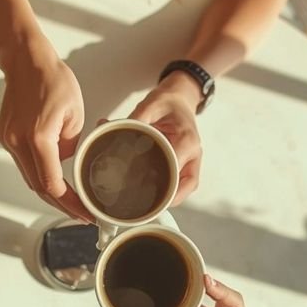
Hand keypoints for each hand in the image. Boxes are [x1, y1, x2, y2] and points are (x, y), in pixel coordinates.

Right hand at [0, 43, 92, 221]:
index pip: (52, 183)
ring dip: (48, 192)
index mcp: (39, 137)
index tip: (84, 210)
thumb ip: (70, 145)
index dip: (69, 202)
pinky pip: (23, 163)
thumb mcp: (76, 113)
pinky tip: (53, 179)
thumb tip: (64, 161)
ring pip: (29, 177)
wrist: (25, 61)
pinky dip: (38, 174)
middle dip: (60, 205)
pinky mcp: (5, 136)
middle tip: (80, 214)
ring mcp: (8, 140)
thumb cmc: (52, 79)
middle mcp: (18, 142)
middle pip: (38, 187)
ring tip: (70, 201)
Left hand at [130, 79, 201, 204]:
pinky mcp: (187, 165)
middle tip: (142, 206)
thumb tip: (113, 131)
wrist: (181, 98)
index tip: (140, 186)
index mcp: (186, 139)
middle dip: (164, 198)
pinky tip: (153, 198)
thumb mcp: (151, 104)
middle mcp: (193, 153)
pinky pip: (182, 186)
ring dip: (168, 199)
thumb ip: (135, 118)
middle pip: (183, 186)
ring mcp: (192, 161)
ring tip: (147, 208)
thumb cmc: (168, 102)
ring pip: (185, 189)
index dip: (159, 180)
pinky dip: (170, 194)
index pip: (175, 167)